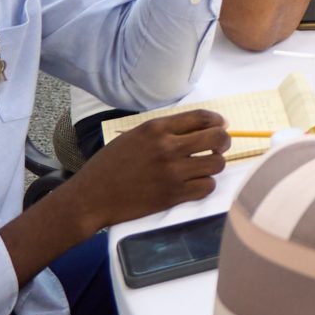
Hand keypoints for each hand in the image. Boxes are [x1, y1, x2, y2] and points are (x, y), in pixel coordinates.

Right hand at [60, 109, 229, 230]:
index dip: (217, 121)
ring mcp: (172, 172)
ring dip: (214, 165)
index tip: (221, 125)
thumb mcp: (133, 137)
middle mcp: (168, 147)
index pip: (201, 117)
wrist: (91, 197)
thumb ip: (163, 131)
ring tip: (204, 167)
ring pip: (216, 164)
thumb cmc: (109, 165)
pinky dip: (205, 185)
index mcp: (156, 128)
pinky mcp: (173, 195)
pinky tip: (195, 184)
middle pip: (216, 138)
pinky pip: (207, 187)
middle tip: (218, 147)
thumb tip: (198, 127)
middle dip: (223, 141)